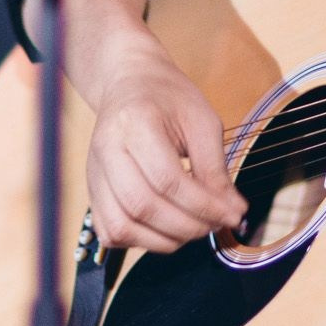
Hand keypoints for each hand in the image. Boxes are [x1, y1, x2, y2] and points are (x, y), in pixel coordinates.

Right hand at [81, 34, 247, 254]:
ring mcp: (94, 173)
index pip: (167, 179)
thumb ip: (215, 168)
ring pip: (122, 226)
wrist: (130, 83)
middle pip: (143, 206)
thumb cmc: (168, 97)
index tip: (233, 214)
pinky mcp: (92, 192)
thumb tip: (232, 211)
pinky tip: (167, 230)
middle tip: (217, 223)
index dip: (204, 205)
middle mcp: (106, 149)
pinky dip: (141, 241)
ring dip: (165, 240)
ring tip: (194, 228)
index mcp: (134, 122)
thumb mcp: (202, 120)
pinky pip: (111, 232)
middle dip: (187, 226)